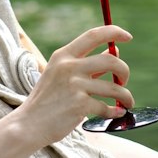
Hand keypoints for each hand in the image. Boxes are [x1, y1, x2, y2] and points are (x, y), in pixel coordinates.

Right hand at [19, 24, 133, 144]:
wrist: (29, 125)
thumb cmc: (48, 100)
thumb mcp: (62, 75)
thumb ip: (88, 63)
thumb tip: (115, 52)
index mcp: (63, 55)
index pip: (93, 35)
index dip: (114, 32)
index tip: (128, 37)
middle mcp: (69, 67)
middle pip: (111, 61)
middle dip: (124, 71)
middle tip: (124, 81)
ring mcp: (74, 85)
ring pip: (114, 87)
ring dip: (126, 96)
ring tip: (127, 102)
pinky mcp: (79, 105)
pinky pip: (107, 107)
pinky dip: (115, 111)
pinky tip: (116, 113)